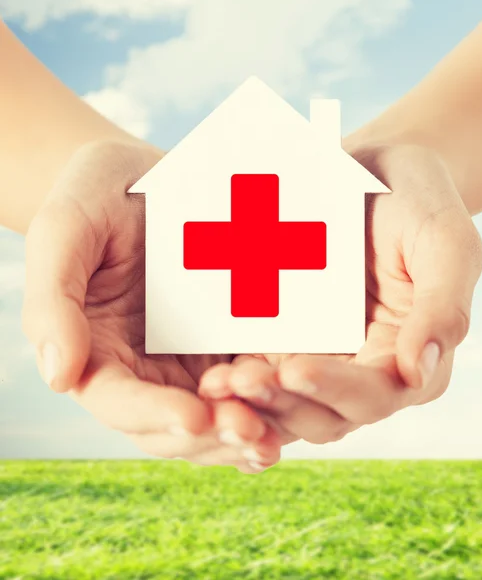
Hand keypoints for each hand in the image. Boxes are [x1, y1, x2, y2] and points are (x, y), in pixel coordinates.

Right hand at [22, 140, 280, 472]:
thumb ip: (54, 301)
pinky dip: (270, 403)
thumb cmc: (97, 195)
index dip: (153, 414)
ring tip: (275, 436)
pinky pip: (249, 384)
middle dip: (211, 435)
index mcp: (98, 352)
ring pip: (215, 416)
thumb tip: (59, 376)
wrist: (146, 175)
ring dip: (245, 432)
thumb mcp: (66, 229)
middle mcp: (144, 368)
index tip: (192, 416)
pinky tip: (298, 406)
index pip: (119, 401)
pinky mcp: (227, 342)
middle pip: (172, 426)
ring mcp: (189, 359)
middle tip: (252, 432)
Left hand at [199, 143, 481, 444]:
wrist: (372, 170)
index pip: (375, 394)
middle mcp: (362, 368)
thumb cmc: (417, 200)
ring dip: (251, 402)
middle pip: (323, 412)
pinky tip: (209, 371)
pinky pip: (260, 369)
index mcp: (407, 356)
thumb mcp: (444, 242)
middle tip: (239, 382)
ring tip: (216, 383)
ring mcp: (320, 356)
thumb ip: (442, 307)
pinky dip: (238, 380)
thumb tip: (418, 373)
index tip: (294, 368)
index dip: (336, 390)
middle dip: (281, 403)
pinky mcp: (286, 338)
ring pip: (285, 401)